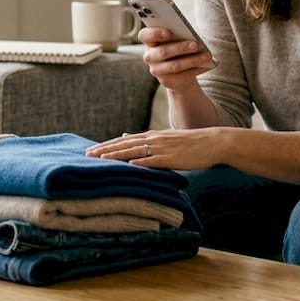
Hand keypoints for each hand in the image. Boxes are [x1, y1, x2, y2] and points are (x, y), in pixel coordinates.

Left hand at [86, 128, 222, 169]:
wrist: (212, 142)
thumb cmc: (189, 142)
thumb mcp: (164, 137)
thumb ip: (144, 138)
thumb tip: (124, 136)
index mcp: (151, 136)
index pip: (123, 141)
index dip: (106, 145)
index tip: (90, 150)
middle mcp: (154, 139)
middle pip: (124, 145)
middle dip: (105, 150)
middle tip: (87, 155)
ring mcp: (163, 148)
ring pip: (135, 151)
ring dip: (117, 154)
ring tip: (101, 158)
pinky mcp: (173, 157)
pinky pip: (155, 160)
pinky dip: (142, 162)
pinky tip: (130, 164)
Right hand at [137, 26, 215, 90]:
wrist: (178, 70)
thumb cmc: (178, 46)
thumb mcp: (177, 38)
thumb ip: (180, 34)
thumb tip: (193, 36)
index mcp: (149, 41)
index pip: (145, 35)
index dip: (155, 33)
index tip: (168, 32)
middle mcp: (149, 56)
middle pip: (163, 52)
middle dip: (181, 48)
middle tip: (196, 45)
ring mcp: (157, 70)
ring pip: (175, 66)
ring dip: (193, 60)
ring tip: (207, 56)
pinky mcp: (167, 81)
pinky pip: (183, 76)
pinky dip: (197, 69)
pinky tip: (208, 64)